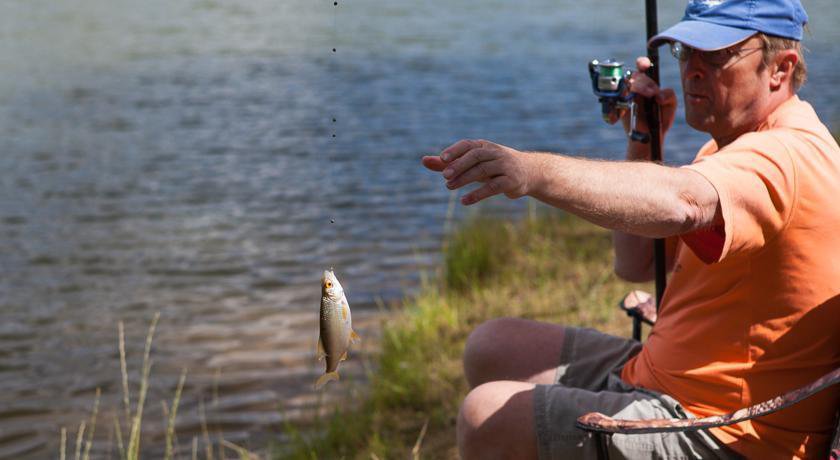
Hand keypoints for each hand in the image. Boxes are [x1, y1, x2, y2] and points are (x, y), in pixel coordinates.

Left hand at [421, 139, 535, 204]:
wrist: (529, 173)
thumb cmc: (494, 166)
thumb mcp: (472, 163)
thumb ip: (449, 163)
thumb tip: (423, 160)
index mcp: (485, 146)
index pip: (468, 145)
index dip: (455, 150)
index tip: (442, 160)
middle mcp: (496, 153)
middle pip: (476, 156)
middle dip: (460, 165)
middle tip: (444, 176)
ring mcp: (505, 166)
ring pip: (483, 170)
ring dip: (465, 179)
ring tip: (449, 187)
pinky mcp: (511, 181)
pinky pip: (493, 187)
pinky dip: (478, 194)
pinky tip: (464, 201)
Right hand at [622, 57, 677, 144]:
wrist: (651, 137)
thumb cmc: (660, 119)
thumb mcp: (670, 105)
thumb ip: (669, 95)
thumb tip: (658, 95)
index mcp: (647, 83)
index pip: (641, 68)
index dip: (642, 63)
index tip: (644, 65)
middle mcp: (635, 88)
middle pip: (635, 76)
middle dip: (645, 82)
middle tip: (652, 93)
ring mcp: (625, 96)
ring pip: (625, 84)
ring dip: (636, 88)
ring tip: (647, 97)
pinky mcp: (618, 107)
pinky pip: (614, 99)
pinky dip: (621, 99)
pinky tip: (630, 106)